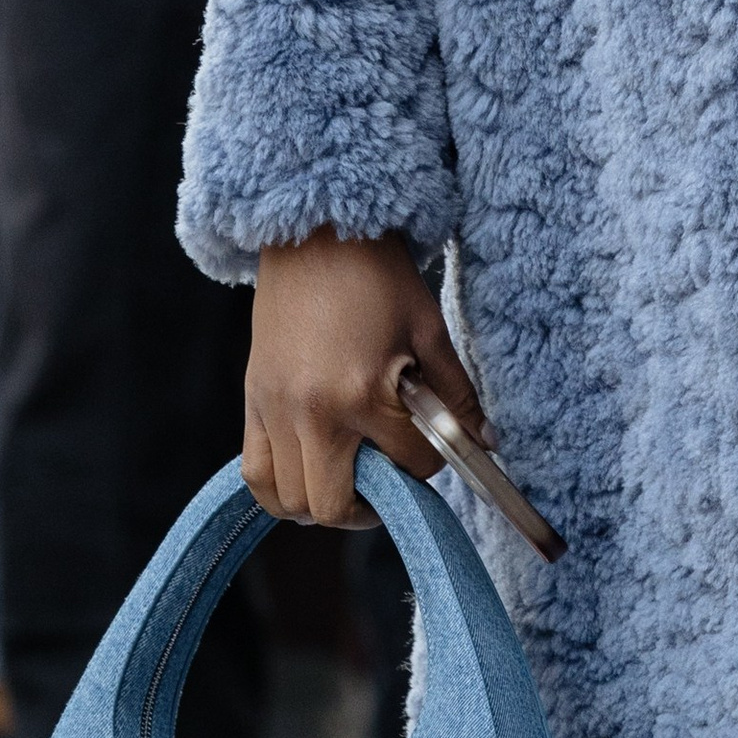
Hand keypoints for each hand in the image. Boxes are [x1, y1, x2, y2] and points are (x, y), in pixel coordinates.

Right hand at [244, 226, 489, 528]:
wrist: (316, 231)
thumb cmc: (378, 275)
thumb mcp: (429, 329)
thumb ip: (456, 394)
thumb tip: (484, 442)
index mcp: (361, 395)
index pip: (409, 465)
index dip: (432, 462)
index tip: (434, 444)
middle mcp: (310, 414)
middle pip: (336, 505)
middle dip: (373, 505)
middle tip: (391, 479)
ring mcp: (274, 411)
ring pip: (290, 501)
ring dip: (323, 503)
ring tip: (351, 478)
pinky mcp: (253, 401)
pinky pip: (256, 474)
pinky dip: (281, 489)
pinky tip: (311, 471)